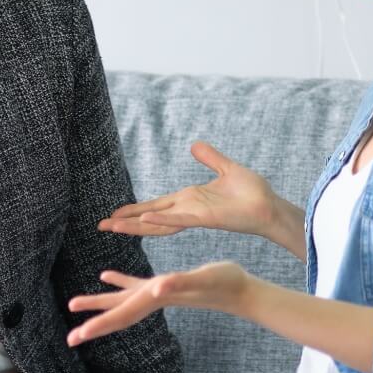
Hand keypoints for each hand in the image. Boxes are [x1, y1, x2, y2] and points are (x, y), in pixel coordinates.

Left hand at [66, 262, 254, 345]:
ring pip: (122, 301)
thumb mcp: (201, 279)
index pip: (122, 316)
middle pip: (117, 315)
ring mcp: (157, 293)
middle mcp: (152, 299)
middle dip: (93, 324)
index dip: (99, 325)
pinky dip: (119, 281)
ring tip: (74, 304)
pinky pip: (135, 284)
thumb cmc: (224, 283)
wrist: (240, 289)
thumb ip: (180, 283)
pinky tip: (106, 276)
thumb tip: (157, 288)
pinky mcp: (164, 284)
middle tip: (70, 338)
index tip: (78, 336)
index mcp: (156, 299)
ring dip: (99, 303)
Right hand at [99, 141, 278, 239]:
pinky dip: (162, 219)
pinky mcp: (205, 218)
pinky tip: (145, 219)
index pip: (156, 206)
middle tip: (101, 225)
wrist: (270, 206)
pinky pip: (180, 219)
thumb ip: (210, 158)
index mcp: (189, 200)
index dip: (134, 210)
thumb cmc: (253, 192)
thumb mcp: (227, 169)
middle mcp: (187, 210)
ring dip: (136, 224)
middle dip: (126, 222)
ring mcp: (194, 215)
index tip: (114, 215)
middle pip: (150, 217)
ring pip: (159, 222)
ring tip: (113, 226)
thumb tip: (195, 145)